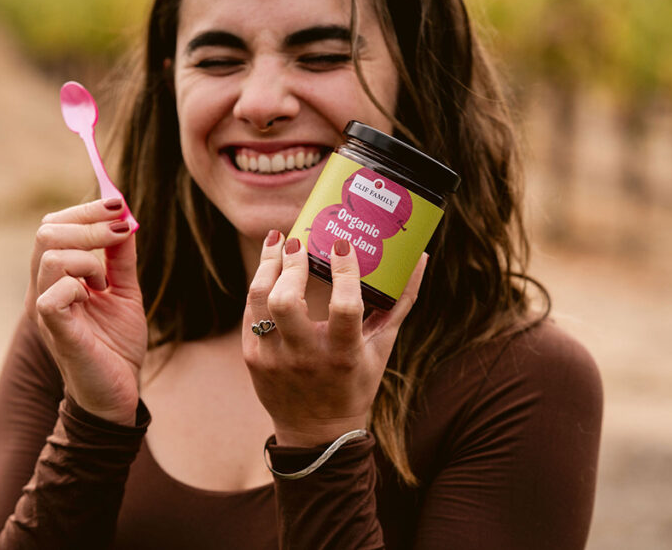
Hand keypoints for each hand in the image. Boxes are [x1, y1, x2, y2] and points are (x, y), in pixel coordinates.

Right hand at [27, 198, 145, 425]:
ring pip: (51, 256)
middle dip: (90, 224)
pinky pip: (54, 296)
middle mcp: (44, 289)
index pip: (54, 226)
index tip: (120, 204)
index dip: (86, 210)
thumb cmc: (116, 344)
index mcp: (57, 277)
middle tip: (121, 232)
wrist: (119, 392)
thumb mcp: (124, 291)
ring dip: (88, 257)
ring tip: (105, 281)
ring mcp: (47, 310)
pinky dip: (79, 286)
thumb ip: (121, 258)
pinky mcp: (58, 332)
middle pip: (47, 232)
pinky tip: (96, 297)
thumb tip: (126, 218)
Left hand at [241, 231, 426, 446]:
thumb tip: (421, 259)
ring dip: (266, 266)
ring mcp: (274, 359)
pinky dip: (260, 286)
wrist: (316, 431)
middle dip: (290, 264)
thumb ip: (400, 302)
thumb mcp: (383, 347)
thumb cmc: (356, 382)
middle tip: (299, 241)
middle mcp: (305, 357)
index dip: (344, 272)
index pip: (345, 307)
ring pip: (259, 301)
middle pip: (286, 302)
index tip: (342, 244)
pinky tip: (269, 268)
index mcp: (344, 354)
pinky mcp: (253, 359)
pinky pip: (250, 313)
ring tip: (277, 242)